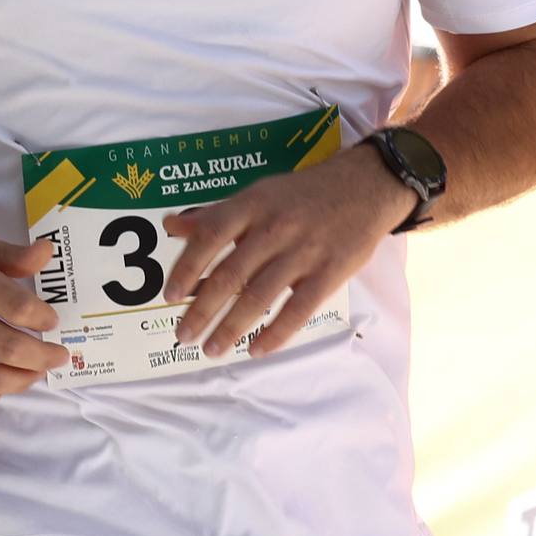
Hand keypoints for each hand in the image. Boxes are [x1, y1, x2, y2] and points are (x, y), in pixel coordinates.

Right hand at [0, 225, 66, 408]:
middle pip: (7, 347)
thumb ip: (11, 255)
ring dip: (20, 381)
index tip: (52, 322)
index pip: (18, 307)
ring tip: (36, 373)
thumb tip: (48, 253)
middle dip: (43, 357)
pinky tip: (0, 387)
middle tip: (59, 356)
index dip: (44, 320)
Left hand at [162, 147, 417, 357]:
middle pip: (230, 275)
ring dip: (232, 328)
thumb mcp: (258, 194)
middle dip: (202, 310)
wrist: (365, 186)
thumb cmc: (303, 194)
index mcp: (253, 205)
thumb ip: (216, 215)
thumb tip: (171, 226)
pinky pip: (299, 310)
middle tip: (183, 336)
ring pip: (260, 297)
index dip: (187, 268)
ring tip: (212, 350)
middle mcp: (275, 228)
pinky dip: (276, 333)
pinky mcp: (330, 272)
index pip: (210, 237)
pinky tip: (257, 350)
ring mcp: (304, 252)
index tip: (170, 296)